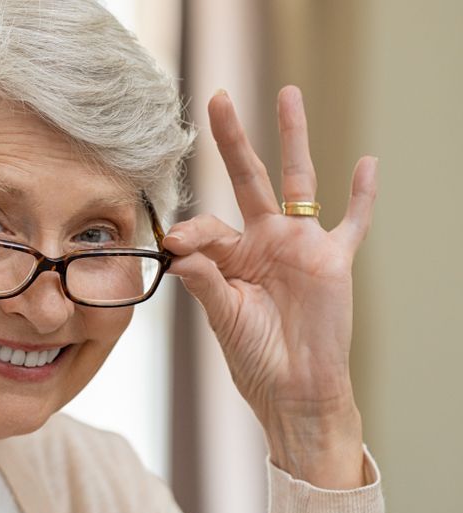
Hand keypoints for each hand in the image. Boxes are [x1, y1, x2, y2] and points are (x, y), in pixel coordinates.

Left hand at [162, 86, 374, 488]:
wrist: (294, 389)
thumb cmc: (254, 358)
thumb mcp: (222, 316)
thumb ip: (203, 279)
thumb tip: (179, 247)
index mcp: (230, 258)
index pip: (206, 227)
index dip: (189, 231)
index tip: (174, 243)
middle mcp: (263, 243)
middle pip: (246, 179)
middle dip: (232, 140)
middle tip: (216, 99)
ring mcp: (299, 246)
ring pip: (297, 182)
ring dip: (293, 140)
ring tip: (287, 95)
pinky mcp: (333, 260)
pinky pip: (352, 222)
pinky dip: (362, 196)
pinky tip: (366, 163)